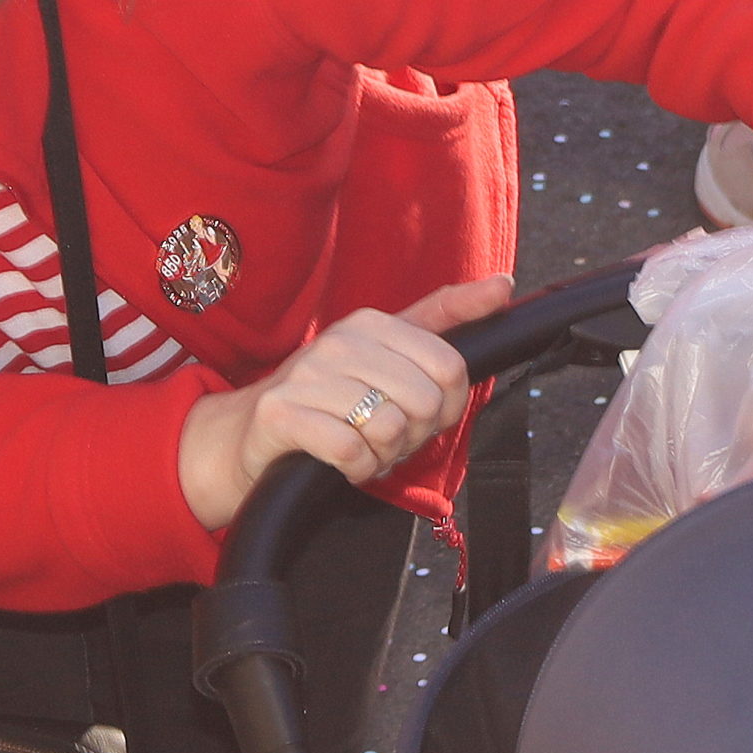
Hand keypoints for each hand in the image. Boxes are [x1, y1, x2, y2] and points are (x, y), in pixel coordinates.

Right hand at [179, 275, 513, 529]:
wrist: (248, 433)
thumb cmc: (329, 398)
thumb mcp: (385, 353)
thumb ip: (444, 318)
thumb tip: (505, 284)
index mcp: (369, 323)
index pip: (451, 366)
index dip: (448, 406)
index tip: (420, 413)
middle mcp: (338, 342)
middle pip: (425, 401)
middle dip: (413, 434)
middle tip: (383, 435)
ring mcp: (307, 376)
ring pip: (390, 427)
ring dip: (382, 454)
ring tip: (359, 446)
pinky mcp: (282, 413)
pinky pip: (352, 452)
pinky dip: (356, 469)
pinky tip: (340, 462)